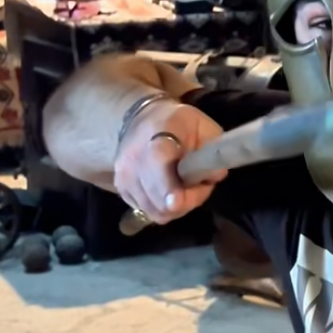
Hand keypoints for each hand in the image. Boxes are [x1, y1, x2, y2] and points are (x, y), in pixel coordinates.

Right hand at [113, 100, 226, 224]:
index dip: (167, 187)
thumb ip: (212, 152)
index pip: (157, 163)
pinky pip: (147, 211)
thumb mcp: (204, 128)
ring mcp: (123, 176)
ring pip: (154, 210)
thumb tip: (213, 176)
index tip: (176, 202)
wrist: (142, 121)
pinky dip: (162, 207)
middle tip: (200, 186)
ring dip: (175, 207)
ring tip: (184, 187)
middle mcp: (134, 159)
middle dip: (186, 200)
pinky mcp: (120, 189)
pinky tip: (168, 191)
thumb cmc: (180, 125)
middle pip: (157, 198)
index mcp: (157, 137)